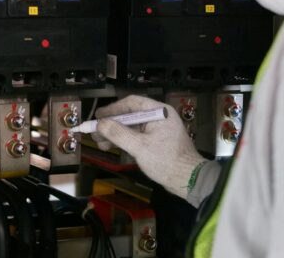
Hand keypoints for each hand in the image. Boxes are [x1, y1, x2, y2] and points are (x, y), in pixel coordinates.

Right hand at [92, 95, 207, 198]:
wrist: (188, 180)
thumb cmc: (166, 161)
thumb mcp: (140, 147)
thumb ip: (119, 133)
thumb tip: (100, 123)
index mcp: (159, 112)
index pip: (132, 102)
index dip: (113, 109)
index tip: (97, 117)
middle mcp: (158, 116)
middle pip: (130, 114)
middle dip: (111, 124)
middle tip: (94, 133)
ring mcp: (158, 129)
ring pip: (131, 126)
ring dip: (115, 134)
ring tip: (99, 143)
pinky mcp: (157, 141)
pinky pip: (137, 136)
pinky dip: (124, 140)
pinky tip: (111, 147)